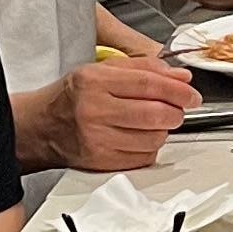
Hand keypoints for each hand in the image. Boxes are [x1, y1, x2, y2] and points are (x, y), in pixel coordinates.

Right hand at [54, 52, 195, 171]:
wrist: (40, 127)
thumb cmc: (72, 97)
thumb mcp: (102, 70)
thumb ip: (144, 69)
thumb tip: (181, 78)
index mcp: (94, 82)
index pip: (148, 84)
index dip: (177, 91)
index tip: (192, 95)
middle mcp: (94, 111)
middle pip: (154, 114)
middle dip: (176, 112)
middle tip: (179, 109)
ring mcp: (97, 140)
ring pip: (153, 139)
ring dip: (163, 130)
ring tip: (155, 122)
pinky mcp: (101, 163)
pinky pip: (143, 158)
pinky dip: (150, 147)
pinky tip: (140, 137)